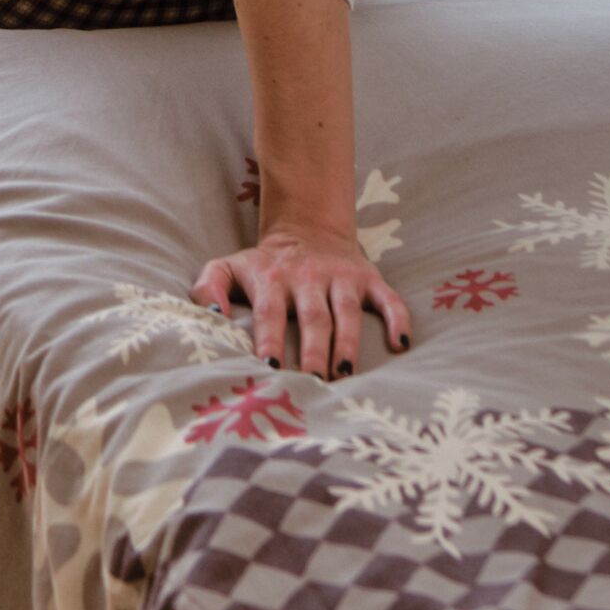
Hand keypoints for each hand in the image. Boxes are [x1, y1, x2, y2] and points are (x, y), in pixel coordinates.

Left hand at [193, 220, 411, 378]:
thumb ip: (209, 288)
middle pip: (313, 317)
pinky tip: (400, 345)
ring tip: (346, 373)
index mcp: (272, 279)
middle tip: (314, 383)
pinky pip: (388, 298)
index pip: (269, 312)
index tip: (271, 368)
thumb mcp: (228, 266)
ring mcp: (341, 277)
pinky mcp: (369, 278)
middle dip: (314, 350)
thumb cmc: (263, 264)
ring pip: (347, 311)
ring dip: (348, 342)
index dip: (270, 339)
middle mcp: (308, 277)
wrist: (307, 226)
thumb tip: (213, 317)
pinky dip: (397, 319)